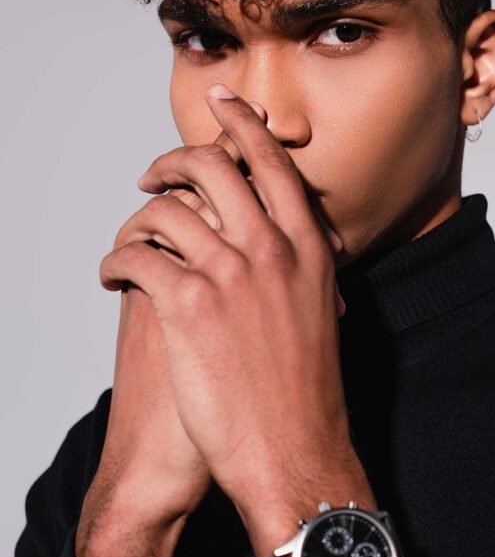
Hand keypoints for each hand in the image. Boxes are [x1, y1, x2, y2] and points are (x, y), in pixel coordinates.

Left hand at [80, 99, 271, 533]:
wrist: (293, 453)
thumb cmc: (305, 394)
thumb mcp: (319, 314)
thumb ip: (300, 268)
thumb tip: (282, 239)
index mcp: (309, 248)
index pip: (272, 162)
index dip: (241, 125)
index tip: (220, 104)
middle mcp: (271, 249)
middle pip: (211, 167)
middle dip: (171, 162)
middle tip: (150, 178)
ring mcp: (229, 274)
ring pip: (164, 208)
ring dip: (135, 221)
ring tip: (128, 245)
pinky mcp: (187, 306)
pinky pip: (135, 256)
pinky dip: (114, 262)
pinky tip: (113, 278)